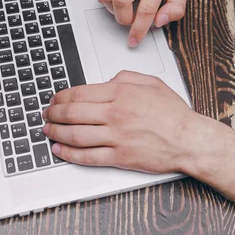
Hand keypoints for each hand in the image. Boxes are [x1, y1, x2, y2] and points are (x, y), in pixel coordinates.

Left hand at [41, 71, 207, 173]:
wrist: (188, 139)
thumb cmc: (174, 113)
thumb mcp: (152, 82)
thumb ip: (126, 77)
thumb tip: (107, 81)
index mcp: (121, 93)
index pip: (80, 93)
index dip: (61, 97)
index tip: (55, 99)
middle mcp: (115, 114)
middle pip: (73, 113)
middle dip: (54, 114)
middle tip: (46, 114)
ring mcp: (116, 137)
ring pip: (75, 135)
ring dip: (56, 133)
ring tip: (47, 131)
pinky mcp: (119, 157)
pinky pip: (88, 156)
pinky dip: (69, 154)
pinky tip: (60, 151)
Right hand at [96, 0, 186, 47]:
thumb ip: (175, 9)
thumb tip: (160, 21)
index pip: (146, 9)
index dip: (139, 29)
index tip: (134, 39)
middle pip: (121, 1)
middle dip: (124, 18)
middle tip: (131, 18)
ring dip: (114, 10)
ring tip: (124, 7)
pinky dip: (106, 1)